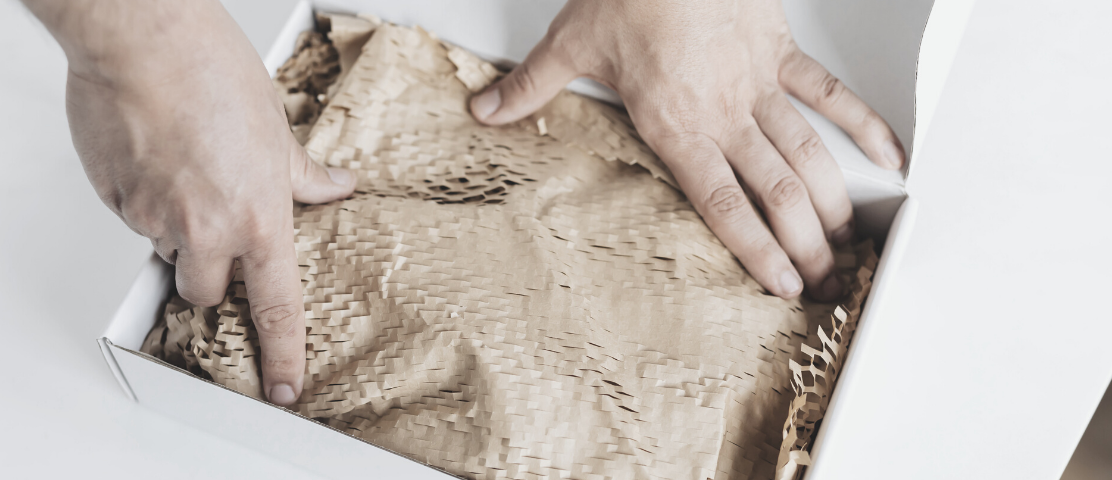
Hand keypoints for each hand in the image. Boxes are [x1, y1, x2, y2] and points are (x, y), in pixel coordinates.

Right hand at [24, 0, 355, 404]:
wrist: (145, 38)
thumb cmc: (212, 72)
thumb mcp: (275, 127)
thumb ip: (302, 173)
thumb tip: (335, 186)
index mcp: (259, 218)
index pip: (277, 306)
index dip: (283, 352)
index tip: (284, 385)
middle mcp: (207, 229)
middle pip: (206, 292)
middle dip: (209, 272)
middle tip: (212, 226)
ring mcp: (154, 218)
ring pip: (165, 251)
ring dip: (174, 228)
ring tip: (183, 168)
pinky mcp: (114, 201)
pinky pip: (130, 217)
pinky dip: (141, 197)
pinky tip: (153, 154)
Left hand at [471, 0, 902, 300]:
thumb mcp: (570, 44)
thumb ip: (528, 90)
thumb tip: (487, 111)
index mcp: (677, 125)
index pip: (724, 205)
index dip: (757, 251)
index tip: (781, 284)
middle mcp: (725, 113)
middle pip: (776, 193)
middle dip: (805, 242)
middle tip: (823, 278)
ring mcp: (759, 84)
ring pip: (808, 154)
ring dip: (832, 200)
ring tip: (848, 239)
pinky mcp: (780, 51)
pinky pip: (829, 93)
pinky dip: (863, 123)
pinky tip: (887, 154)